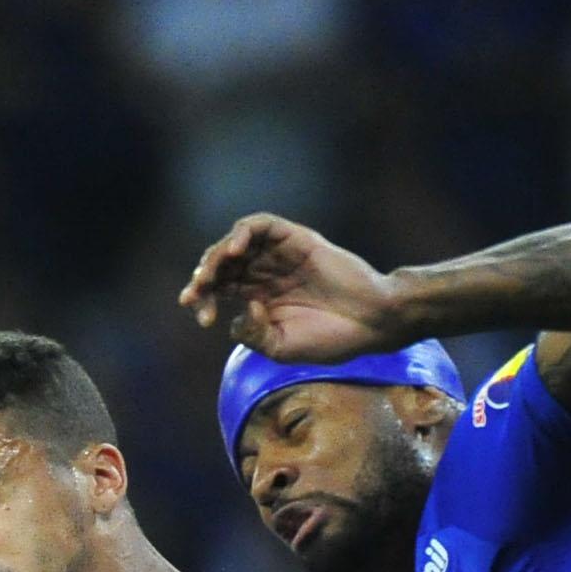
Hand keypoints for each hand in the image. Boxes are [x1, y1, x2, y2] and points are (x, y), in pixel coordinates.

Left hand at [180, 215, 409, 362]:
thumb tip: (238, 311)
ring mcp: (278, 255)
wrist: (372, 323)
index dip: (202, 300)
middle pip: (220, 265)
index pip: (216, 290)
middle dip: (203, 278)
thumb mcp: (280, 346)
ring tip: (211, 273)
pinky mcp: (296, 240)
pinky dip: (242, 232)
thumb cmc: (330, 339)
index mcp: (255, 297)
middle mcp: (263, 273)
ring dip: (217, 255)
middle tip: (197, 292)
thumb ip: (251, 333)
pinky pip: (262, 225)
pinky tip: (235, 250)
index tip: (202, 319)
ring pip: (235, 243)